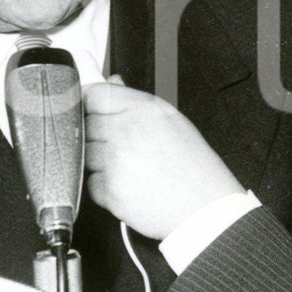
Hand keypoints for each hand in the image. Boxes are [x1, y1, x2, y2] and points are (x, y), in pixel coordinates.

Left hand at [83, 80, 242, 238]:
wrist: (205, 209)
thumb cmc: (194, 167)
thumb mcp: (171, 120)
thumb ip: (134, 100)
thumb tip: (111, 83)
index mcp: (143, 110)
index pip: (93, 94)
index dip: (92, 102)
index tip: (94, 109)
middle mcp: (126, 132)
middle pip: (86, 123)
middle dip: (99, 133)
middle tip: (125, 145)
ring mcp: (115, 162)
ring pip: (86, 152)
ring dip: (100, 159)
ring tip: (131, 166)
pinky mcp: (109, 190)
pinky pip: (91, 181)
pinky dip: (104, 185)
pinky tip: (130, 184)